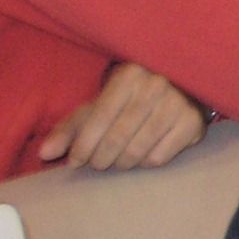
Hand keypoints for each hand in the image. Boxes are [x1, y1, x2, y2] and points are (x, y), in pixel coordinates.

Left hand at [38, 64, 203, 171]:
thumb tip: (45, 153)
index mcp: (129, 75)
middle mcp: (157, 85)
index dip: (83, 146)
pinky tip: (143, 153)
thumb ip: (69, 128)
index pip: (99, 118)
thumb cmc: (129, 100)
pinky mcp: (193, 122)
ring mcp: (178, 103)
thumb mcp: (98, 106)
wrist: (178, 89)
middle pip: (117, 138)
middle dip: (101, 159)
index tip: (76, 161)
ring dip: (121, 163)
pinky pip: (159, 158)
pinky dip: (145, 163)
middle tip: (98, 162)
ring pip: (137, 151)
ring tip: (118, 159)